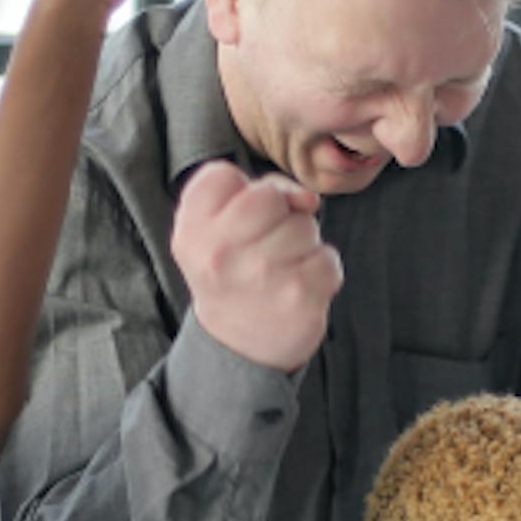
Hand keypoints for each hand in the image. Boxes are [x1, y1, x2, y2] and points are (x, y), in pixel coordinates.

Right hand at [172, 162, 344, 372]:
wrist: (238, 346)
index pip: (222, 175)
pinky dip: (321, 271)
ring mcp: (261, 275)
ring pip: (305, 226)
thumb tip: (306, 198)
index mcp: (192, 231)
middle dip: (278, 215)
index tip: (237, 223)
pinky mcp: (299, 296)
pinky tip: (299, 288)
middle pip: (269, 196)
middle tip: (266, 247)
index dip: (241, 192)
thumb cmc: (234, 273)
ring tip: (281, 270)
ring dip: (303, 244)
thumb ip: (256, 192)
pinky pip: (328, 258)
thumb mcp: (217, 230)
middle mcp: (220, 253)